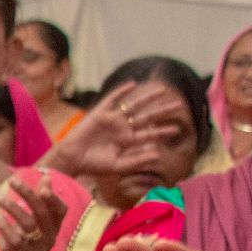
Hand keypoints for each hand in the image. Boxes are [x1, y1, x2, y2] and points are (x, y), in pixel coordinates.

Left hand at [0, 171, 65, 250]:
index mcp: (54, 229)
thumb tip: (46, 176)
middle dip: (27, 195)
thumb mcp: (39, 225)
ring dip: (11, 209)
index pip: (61, 211)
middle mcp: (47, 240)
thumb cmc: (29, 244)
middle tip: (12, 180)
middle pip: (40, 215)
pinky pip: (11, 244)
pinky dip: (3, 229)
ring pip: (25, 228)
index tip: (43, 183)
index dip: (54, 198)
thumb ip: (42, 201)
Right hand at [45, 80, 181, 178]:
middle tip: (179, 104)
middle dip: (162, 111)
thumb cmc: (93, 165)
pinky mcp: (100, 113)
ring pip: (134, 105)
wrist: (72, 159)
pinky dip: (121, 91)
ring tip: (162, 90)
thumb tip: (157, 155)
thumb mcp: (118, 166)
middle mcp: (122, 128)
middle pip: (147, 117)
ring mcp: (112, 119)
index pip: (149, 134)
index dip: (163, 131)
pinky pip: (112, 99)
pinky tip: (133, 84)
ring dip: (148, 97)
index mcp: (127, 141)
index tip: (177, 129)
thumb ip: (137, 160)